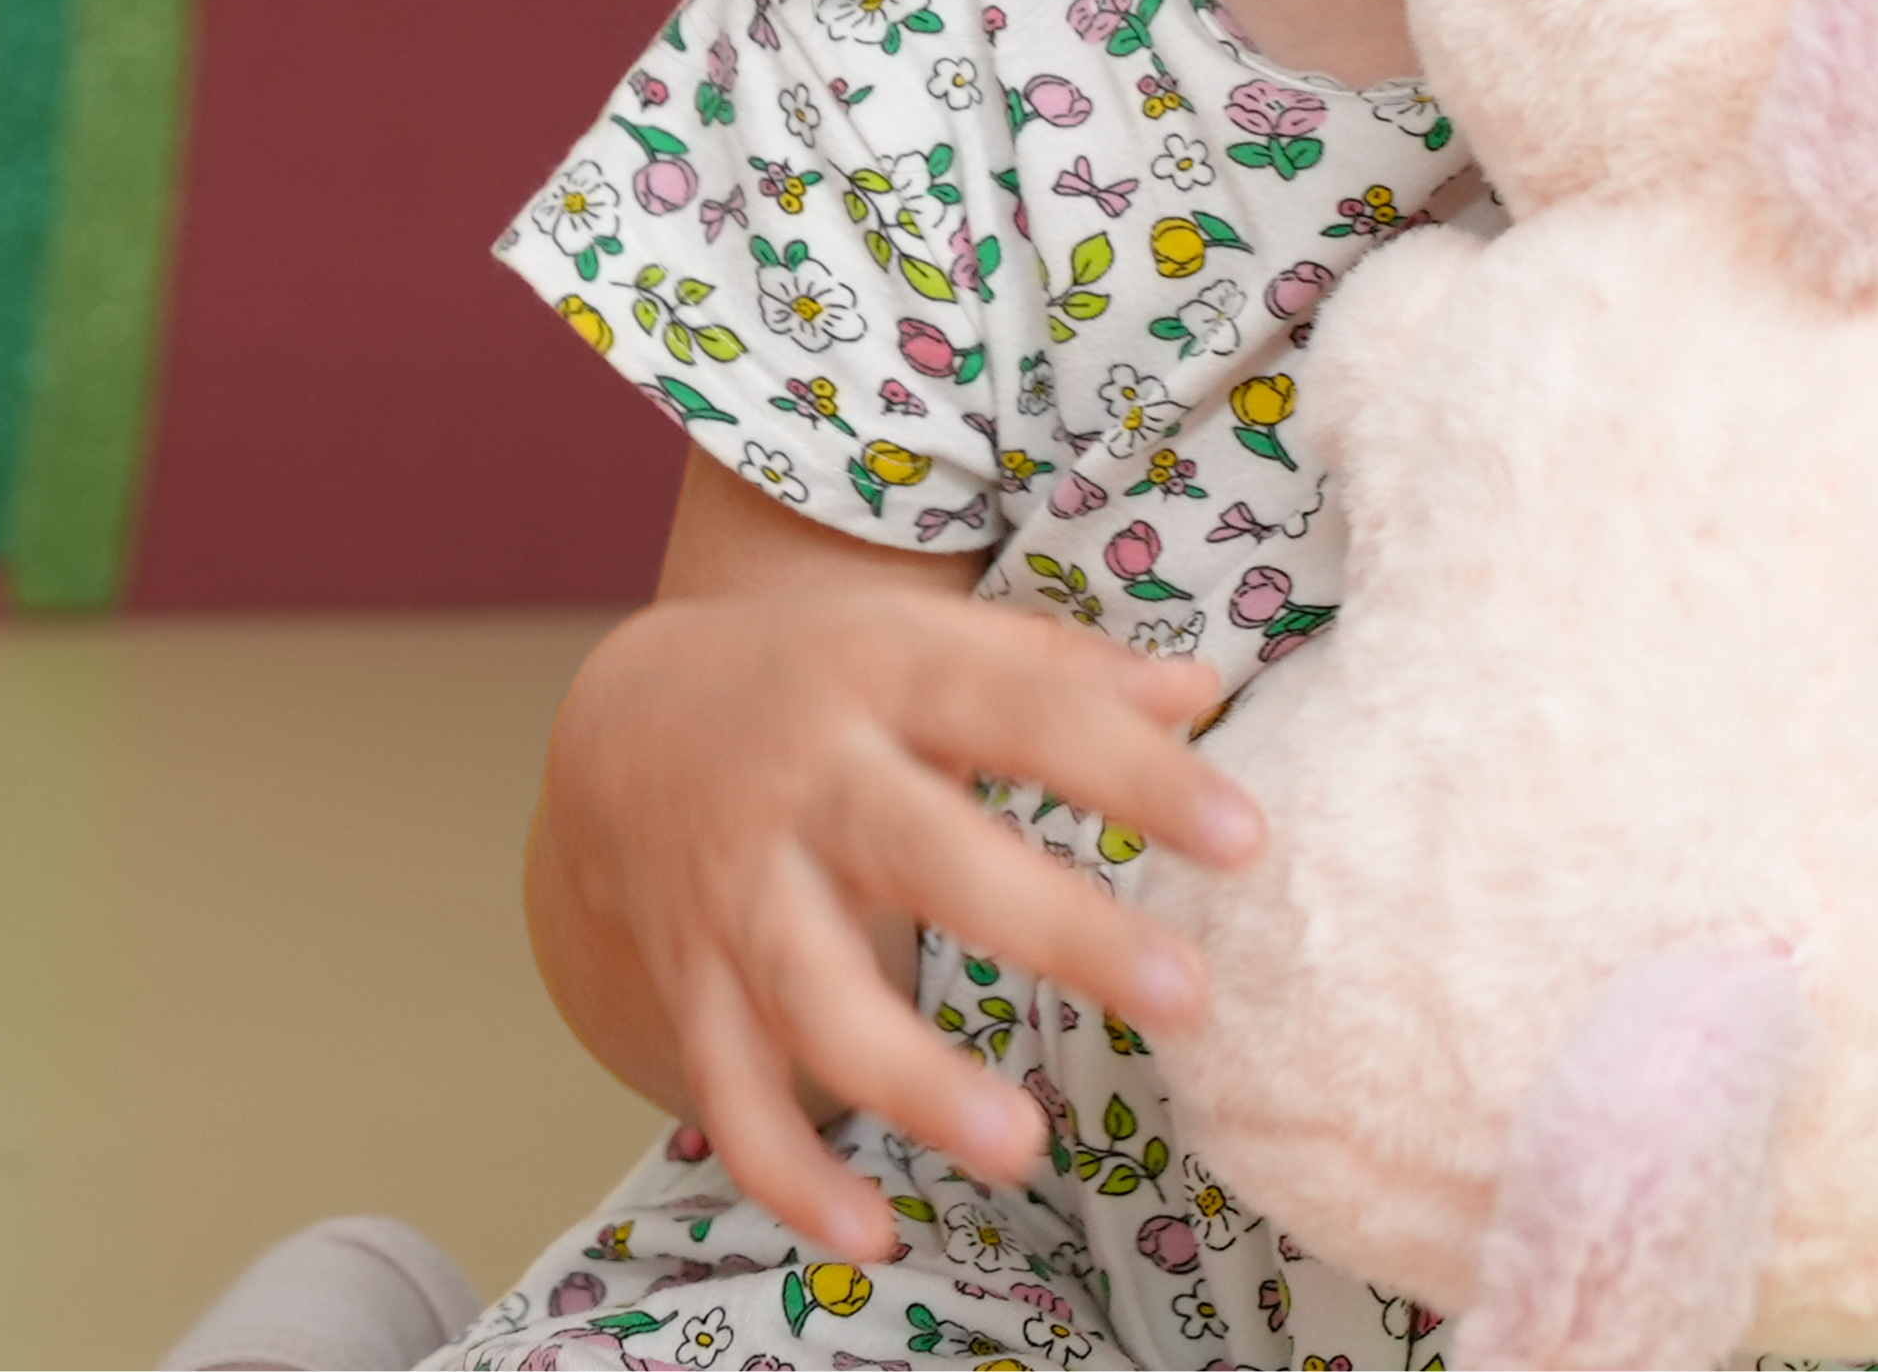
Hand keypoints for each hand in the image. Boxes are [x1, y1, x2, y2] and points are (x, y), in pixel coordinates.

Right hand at [534, 567, 1262, 1256]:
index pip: (1025, 712)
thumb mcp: (933, 641)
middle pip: (929, 856)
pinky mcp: (689, 983)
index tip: (1249, 838)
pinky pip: (731, 1094)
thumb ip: (1063, 668)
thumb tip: (1203, 691)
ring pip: (817, 998)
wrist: (628, 723)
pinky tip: (872, 1235)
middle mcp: (807, 784)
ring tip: (1027, 1148)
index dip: (1136, 773)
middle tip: (1188, 998)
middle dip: (1056, 930)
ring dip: (915, 1082)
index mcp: (886, 676)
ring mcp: (740, 892)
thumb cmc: (833, 680)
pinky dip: (788, 1175)